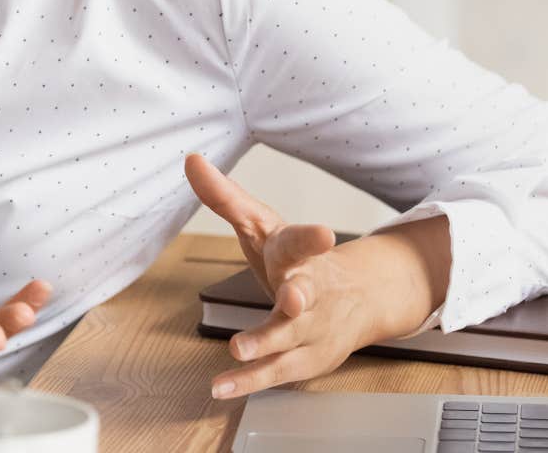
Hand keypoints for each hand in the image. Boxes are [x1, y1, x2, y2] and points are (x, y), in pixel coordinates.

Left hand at [184, 154, 448, 399]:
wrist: (356, 298)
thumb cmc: (295, 258)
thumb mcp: (261, 224)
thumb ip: (224, 197)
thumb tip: (191, 160)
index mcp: (297, 253)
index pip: (303, 242)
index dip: (311, 238)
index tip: (324, 233)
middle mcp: (308, 290)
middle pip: (306, 293)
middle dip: (300, 295)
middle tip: (293, 297)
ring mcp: (310, 326)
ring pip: (290, 337)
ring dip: (266, 342)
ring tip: (239, 348)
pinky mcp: (304, 357)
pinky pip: (275, 371)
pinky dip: (248, 380)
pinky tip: (221, 387)